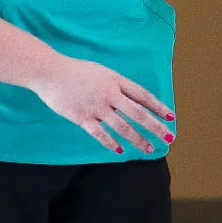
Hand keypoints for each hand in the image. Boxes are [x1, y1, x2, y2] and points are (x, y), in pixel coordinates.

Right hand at [28, 56, 173, 153]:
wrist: (50, 72)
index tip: (171, 117)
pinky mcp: (82, 117)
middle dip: (155, 127)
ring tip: (149, 148)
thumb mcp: (102, 72)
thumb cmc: (76, 71)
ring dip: (138, 139)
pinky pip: (99, 133)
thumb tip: (131, 99)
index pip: (143, 95)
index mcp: (116, 81)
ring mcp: (96, 107)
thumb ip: (116, 85)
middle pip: (138, 113)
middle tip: (169, 137)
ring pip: (122, 126)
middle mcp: (110, 94)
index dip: (158, 107)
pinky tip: (120, 150)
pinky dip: (111, 142)